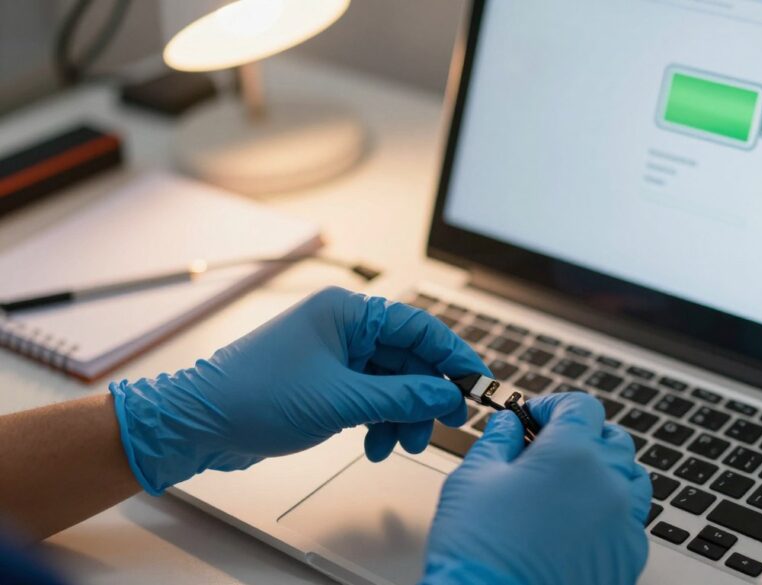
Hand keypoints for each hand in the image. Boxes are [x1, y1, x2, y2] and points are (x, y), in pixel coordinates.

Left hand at [109, 287, 488, 494]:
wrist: (199, 424)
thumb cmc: (256, 396)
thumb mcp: (341, 400)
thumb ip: (401, 396)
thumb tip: (447, 394)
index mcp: (348, 312)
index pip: (419, 327)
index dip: (453, 355)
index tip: (476, 383)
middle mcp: (344, 327)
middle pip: (409, 358)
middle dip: (426, 395)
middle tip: (445, 423)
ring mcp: (335, 355)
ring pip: (392, 382)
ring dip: (403, 414)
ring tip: (401, 443)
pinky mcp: (326, 382)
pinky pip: (371, 397)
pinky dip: (380, 421)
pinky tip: (375, 444)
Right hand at [421, 393, 651, 584]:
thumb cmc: (480, 548)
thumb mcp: (474, 477)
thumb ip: (497, 439)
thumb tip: (509, 424)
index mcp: (572, 453)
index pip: (581, 406)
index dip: (554, 405)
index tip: (533, 416)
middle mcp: (609, 482)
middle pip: (613, 438)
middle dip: (582, 435)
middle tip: (547, 449)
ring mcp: (624, 522)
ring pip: (630, 478)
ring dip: (604, 471)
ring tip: (569, 485)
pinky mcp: (628, 557)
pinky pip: (630, 520)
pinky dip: (610, 512)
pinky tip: (578, 523)